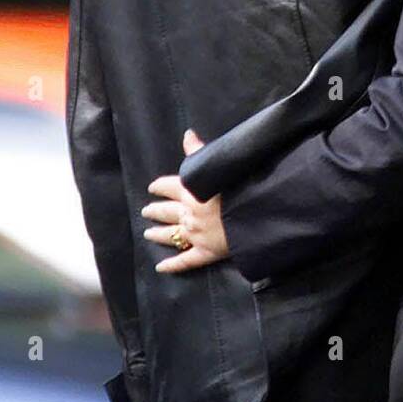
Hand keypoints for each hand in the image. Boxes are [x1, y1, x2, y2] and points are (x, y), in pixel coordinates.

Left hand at [141, 129, 227, 272]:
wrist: (256, 213)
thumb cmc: (241, 187)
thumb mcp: (220, 165)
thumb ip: (200, 150)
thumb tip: (187, 134)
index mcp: (192, 192)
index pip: (170, 187)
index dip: (160, 186)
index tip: (153, 187)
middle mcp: (189, 214)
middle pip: (167, 212)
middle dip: (156, 210)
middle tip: (146, 211)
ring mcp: (196, 235)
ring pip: (172, 235)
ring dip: (159, 234)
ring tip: (148, 233)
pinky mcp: (205, 253)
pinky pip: (186, 260)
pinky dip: (173, 265)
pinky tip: (161, 267)